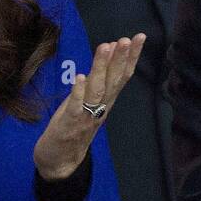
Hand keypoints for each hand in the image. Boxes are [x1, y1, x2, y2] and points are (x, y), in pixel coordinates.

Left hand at [34, 33, 146, 179]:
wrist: (60, 162)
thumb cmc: (74, 128)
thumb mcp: (90, 102)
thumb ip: (99, 81)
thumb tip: (109, 52)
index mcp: (107, 101)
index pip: (122, 76)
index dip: (132, 57)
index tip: (140, 37)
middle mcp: (101, 108)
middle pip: (113, 81)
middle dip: (120, 59)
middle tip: (126, 39)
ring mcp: (86, 116)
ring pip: (97, 90)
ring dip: (101, 68)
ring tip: (106, 47)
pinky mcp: (69, 125)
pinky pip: (75, 107)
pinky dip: (79, 93)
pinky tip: (81, 78)